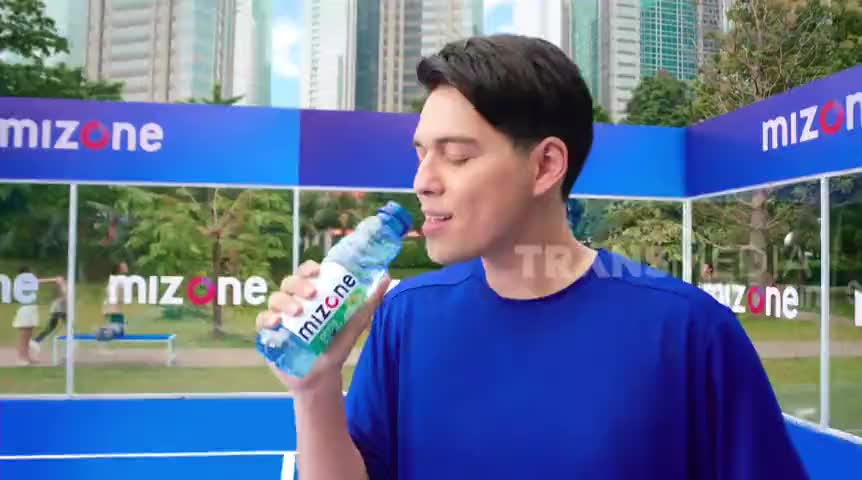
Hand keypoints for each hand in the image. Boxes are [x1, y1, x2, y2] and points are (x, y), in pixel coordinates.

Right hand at [256, 260, 390, 394]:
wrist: (321, 378)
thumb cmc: (336, 347)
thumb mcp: (355, 324)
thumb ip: (369, 303)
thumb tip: (387, 278)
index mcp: (312, 296)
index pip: (306, 273)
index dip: (308, 269)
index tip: (317, 272)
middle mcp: (294, 302)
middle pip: (289, 283)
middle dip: (298, 284)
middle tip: (311, 294)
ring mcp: (280, 317)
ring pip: (275, 298)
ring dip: (285, 301)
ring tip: (297, 312)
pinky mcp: (269, 333)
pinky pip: (262, 320)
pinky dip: (267, 318)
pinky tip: (277, 323)